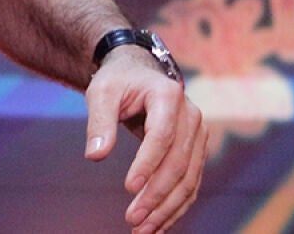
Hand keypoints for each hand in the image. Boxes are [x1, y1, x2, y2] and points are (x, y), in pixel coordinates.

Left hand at [84, 46, 205, 232]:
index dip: (147, 164)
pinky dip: (176, 206)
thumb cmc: (118, 82)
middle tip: (133, 219)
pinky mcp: (196, 150)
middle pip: (178, 163)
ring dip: (167, 208)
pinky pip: (190, 183)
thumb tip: (94, 155)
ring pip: (188, 179)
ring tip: (143, 229)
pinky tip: (158, 224)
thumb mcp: (101, 93)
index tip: (129, 188)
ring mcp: (198, 134)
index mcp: (168, 96)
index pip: (162, 136)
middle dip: (156, 195)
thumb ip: (99, 123)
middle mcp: (191, 116)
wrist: (138, 74)